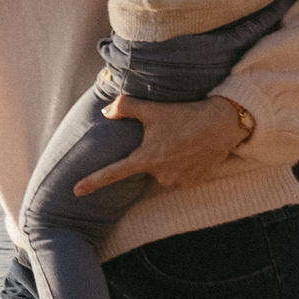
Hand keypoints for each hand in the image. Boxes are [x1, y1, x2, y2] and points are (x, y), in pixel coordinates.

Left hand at [72, 95, 245, 194]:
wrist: (222, 123)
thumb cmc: (185, 115)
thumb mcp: (152, 108)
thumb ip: (125, 107)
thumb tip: (106, 112)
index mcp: (145, 158)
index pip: (113, 173)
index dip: (93, 181)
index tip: (76, 191)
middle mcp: (160, 174)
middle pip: (146, 166)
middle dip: (154, 153)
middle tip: (170, 135)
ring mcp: (177, 180)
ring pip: (164, 172)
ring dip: (170, 159)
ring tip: (184, 142)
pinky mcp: (193, 183)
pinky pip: (181, 176)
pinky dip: (184, 165)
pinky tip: (193, 151)